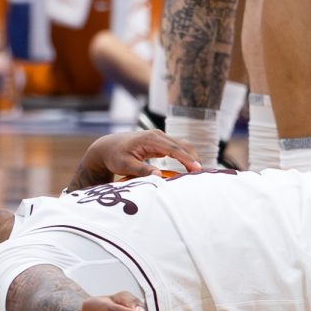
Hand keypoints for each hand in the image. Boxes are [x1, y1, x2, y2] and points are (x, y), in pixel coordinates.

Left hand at [69, 130, 201, 190]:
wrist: (107, 147)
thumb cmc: (115, 156)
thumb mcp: (125, 165)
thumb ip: (142, 170)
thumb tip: (159, 175)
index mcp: (151, 139)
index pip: (174, 149)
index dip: (187, 159)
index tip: (197, 169)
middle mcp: (157, 135)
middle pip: (182, 145)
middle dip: (194, 158)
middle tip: (203, 173)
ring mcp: (159, 137)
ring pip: (181, 145)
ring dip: (191, 156)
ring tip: (200, 171)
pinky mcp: (160, 142)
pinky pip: (177, 147)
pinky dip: (185, 156)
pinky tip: (191, 166)